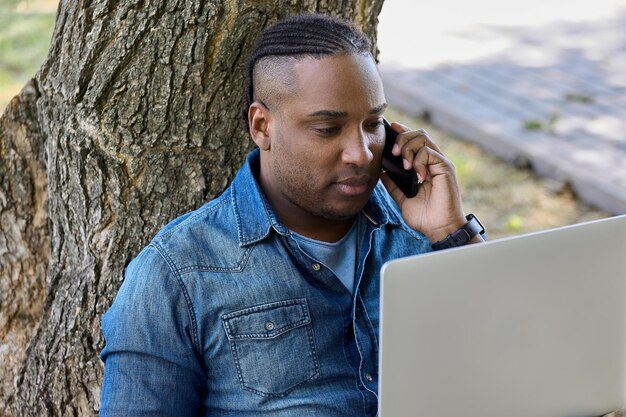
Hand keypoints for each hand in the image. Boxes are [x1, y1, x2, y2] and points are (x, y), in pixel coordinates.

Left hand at [380, 121, 470, 242]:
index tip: (391, 128)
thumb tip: (381, 172)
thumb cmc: (425, 216)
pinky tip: (416, 175)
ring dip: (408, 148)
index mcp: (425, 166)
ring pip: (423, 139)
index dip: (403, 131)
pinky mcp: (445, 168)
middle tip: (393, 153)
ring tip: (404, 164)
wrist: (439, 229)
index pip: (415, 141)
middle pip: (419, 134)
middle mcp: (434, 161)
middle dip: (402, 138)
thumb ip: (393, 184)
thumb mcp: (402, 198)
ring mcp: (441, 163)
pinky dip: (418, 161)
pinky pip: (429, 153)